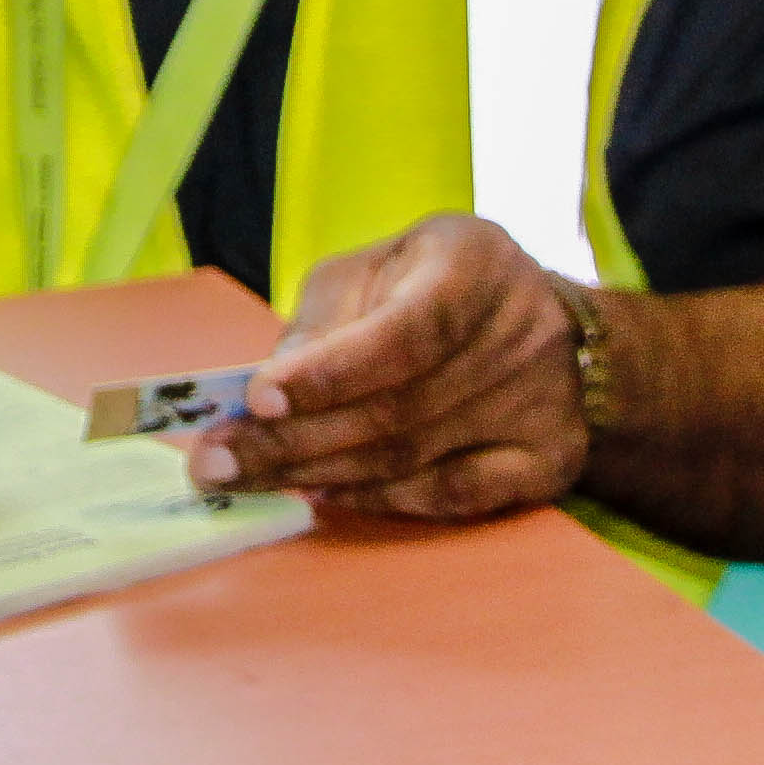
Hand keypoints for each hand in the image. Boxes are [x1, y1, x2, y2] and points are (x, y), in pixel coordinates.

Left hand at [185, 214, 589, 518]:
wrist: (538, 319)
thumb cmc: (430, 284)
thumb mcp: (373, 268)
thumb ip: (323, 320)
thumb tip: (268, 390)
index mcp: (473, 264)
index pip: (403, 332)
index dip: (330, 373)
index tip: (257, 398)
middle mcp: (520, 334)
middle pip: (397, 409)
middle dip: (293, 440)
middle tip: (215, 463)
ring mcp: (541, 405)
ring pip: (414, 459)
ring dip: (320, 474)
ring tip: (248, 479)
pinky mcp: (548, 460)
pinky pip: (453, 497)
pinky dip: (383, 500)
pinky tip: (326, 493)